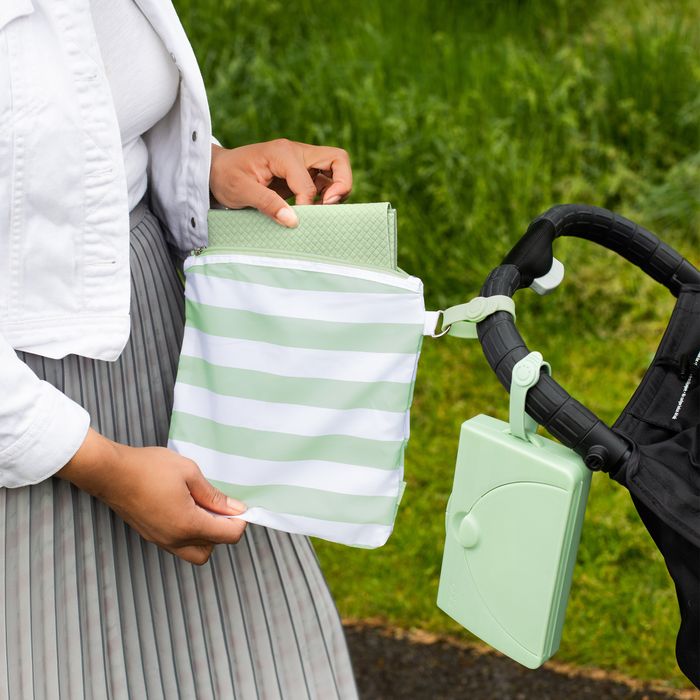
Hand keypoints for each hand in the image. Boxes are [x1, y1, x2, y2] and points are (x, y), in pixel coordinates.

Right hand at [56, 428, 246, 564]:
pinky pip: (179, 544)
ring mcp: (161, 540)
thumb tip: (235, 509)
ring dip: (205, 534)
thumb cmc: (148, 468)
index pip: (228, 535)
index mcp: (188, 525)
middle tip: (221, 506)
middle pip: (212, 548)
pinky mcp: (152, 536)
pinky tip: (188, 508)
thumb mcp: (190, 474)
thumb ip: (214, 496)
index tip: (239, 505)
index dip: (240, 521)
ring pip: (195, 551)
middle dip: (223, 530)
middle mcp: (174, 540)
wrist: (111, 473)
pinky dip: (190, 532)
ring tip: (203, 507)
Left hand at [209, 138, 352, 226]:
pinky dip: (328, 195)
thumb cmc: (226, 178)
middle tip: (329, 205)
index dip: (307, 204)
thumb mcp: (240, 191)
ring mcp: (301, 162)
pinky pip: (326, 181)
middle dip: (342, 184)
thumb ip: (267, 204)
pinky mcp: (302, 173)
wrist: (216, 172)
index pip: (309, 182)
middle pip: (338, 159)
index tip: (294, 220)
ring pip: (336, 169)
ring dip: (336, 190)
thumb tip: (293, 221)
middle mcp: (297, 152)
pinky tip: (314, 209)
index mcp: (283, 153)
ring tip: (322, 210)